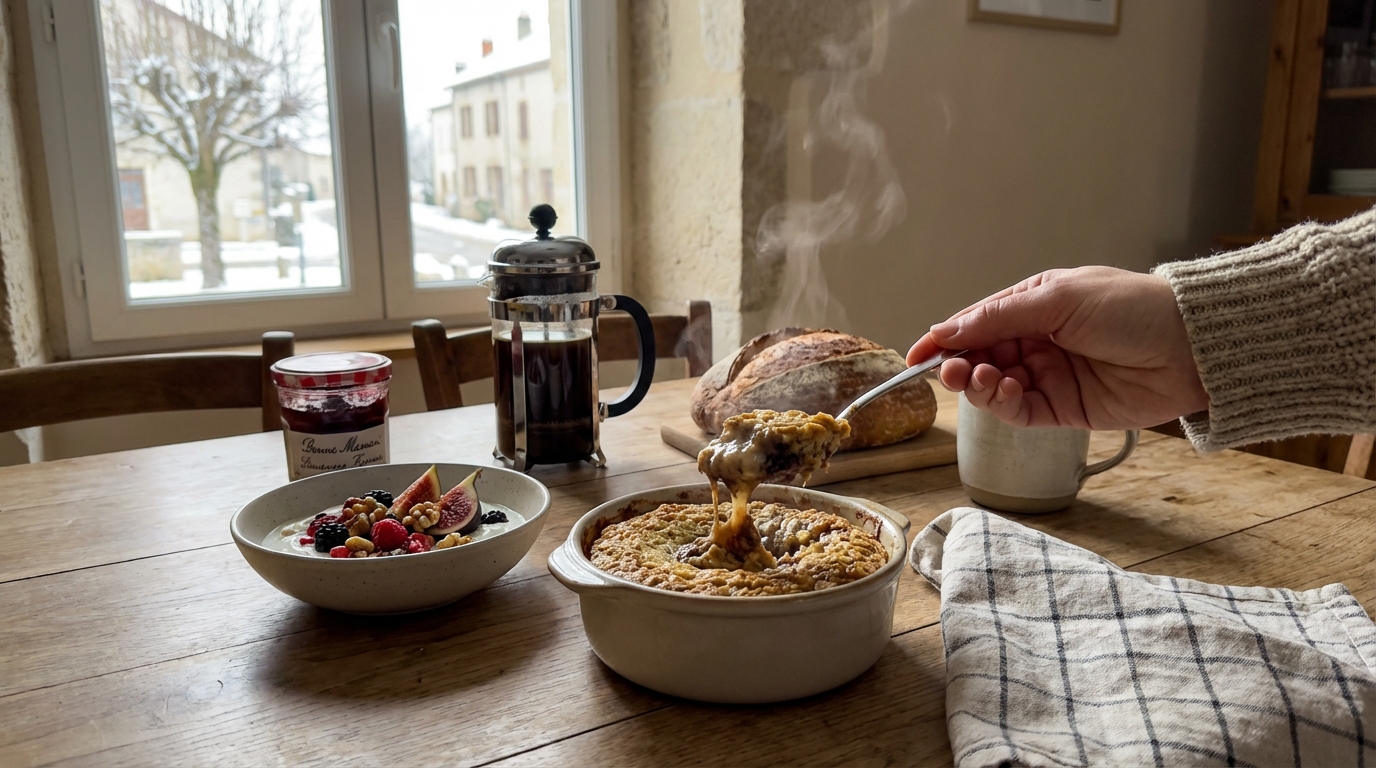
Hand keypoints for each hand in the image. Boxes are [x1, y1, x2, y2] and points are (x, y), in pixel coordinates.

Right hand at [906, 266, 1207, 428]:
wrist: (1191, 347)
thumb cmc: (1132, 308)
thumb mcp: (1058, 299)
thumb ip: (999, 317)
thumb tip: (947, 329)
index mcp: (1033, 306)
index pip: (975, 324)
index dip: (943, 340)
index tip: (915, 356)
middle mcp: (1036, 341)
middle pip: (979, 358)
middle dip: (960, 365)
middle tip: (953, 371)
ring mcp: (1049, 376)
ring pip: (994, 387)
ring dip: (980, 384)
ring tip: (984, 377)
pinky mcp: (1064, 410)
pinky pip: (1020, 412)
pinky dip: (1004, 404)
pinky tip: (1006, 389)